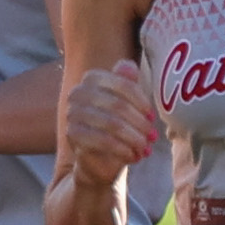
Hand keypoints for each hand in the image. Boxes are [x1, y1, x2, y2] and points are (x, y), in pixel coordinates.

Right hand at [61, 60, 162, 189]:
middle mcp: (78, 92)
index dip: (141, 101)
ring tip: (145, 148)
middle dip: (140, 123)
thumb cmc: (117, 126)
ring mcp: (72, 113)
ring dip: (134, 138)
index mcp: (92, 78)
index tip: (152, 117)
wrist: (99, 158)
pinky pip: (103, 141)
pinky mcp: (72, 134)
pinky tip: (133, 156)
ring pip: (112, 124)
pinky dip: (122, 149)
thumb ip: (128, 83)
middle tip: (152, 137)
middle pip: (118, 105)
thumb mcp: (127, 103)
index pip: (123, 84)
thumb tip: (129, 65)